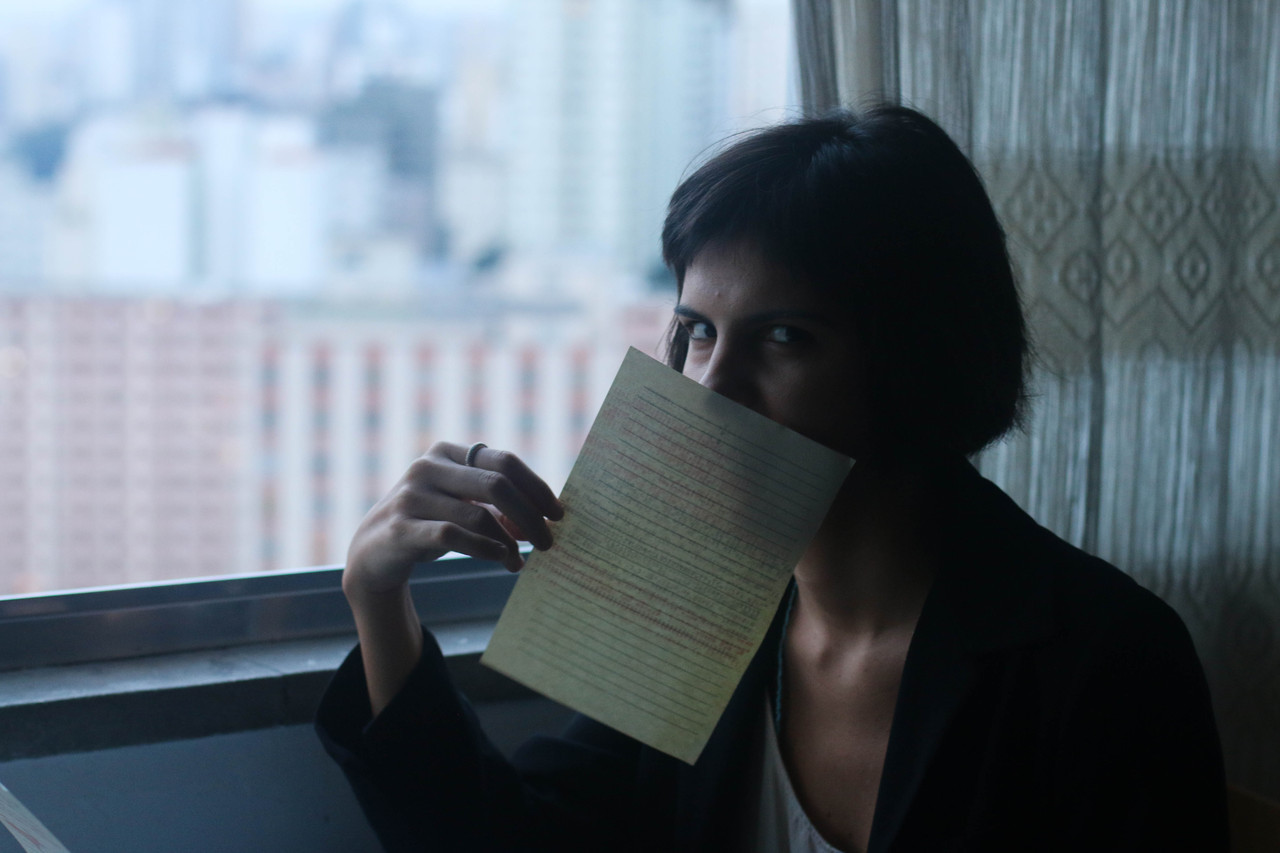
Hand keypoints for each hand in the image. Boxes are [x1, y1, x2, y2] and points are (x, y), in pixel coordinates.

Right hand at [343, 441, 563, 603]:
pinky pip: (452, 535)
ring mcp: (410, 496)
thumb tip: (542, 522)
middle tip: (548, 542)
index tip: (558, 514)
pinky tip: (500, 559)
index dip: (537, 487)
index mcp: (447, 453)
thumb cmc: (427, 525)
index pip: (505, 461)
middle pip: (497, 484)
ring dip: (507, 542)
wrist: (372, 553)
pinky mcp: (400, 528)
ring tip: (519, 562)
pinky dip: (484, 548)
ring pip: (477, 514)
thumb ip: (499, 511)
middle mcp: (427, 468)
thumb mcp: (463, 510)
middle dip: (529, 515)